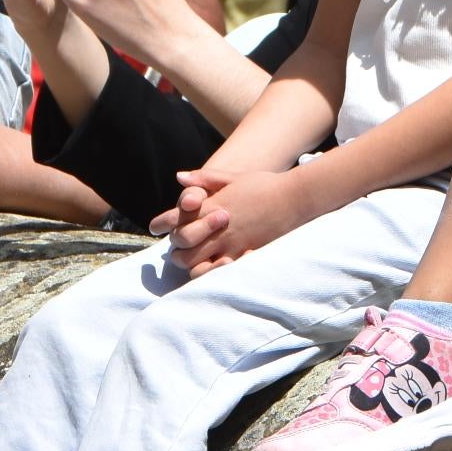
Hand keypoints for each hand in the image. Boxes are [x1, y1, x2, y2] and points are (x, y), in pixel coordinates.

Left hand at [151, 166, 314, 272]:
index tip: (157, 227)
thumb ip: (204, 179)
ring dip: (192, 264)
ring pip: (196, 266)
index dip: (162, 225)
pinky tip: (214, 266)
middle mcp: (217, 229)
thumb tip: (179, 178)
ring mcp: (231, 245)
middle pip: (181, 250)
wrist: (294, 198)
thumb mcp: (232, 177)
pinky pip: (219, 273)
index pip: (175, 221)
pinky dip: (211, 272)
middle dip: (176, 249)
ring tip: (196, 259)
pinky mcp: (244, 256)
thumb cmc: (263, 185)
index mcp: (210, 207)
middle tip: (180, 246)